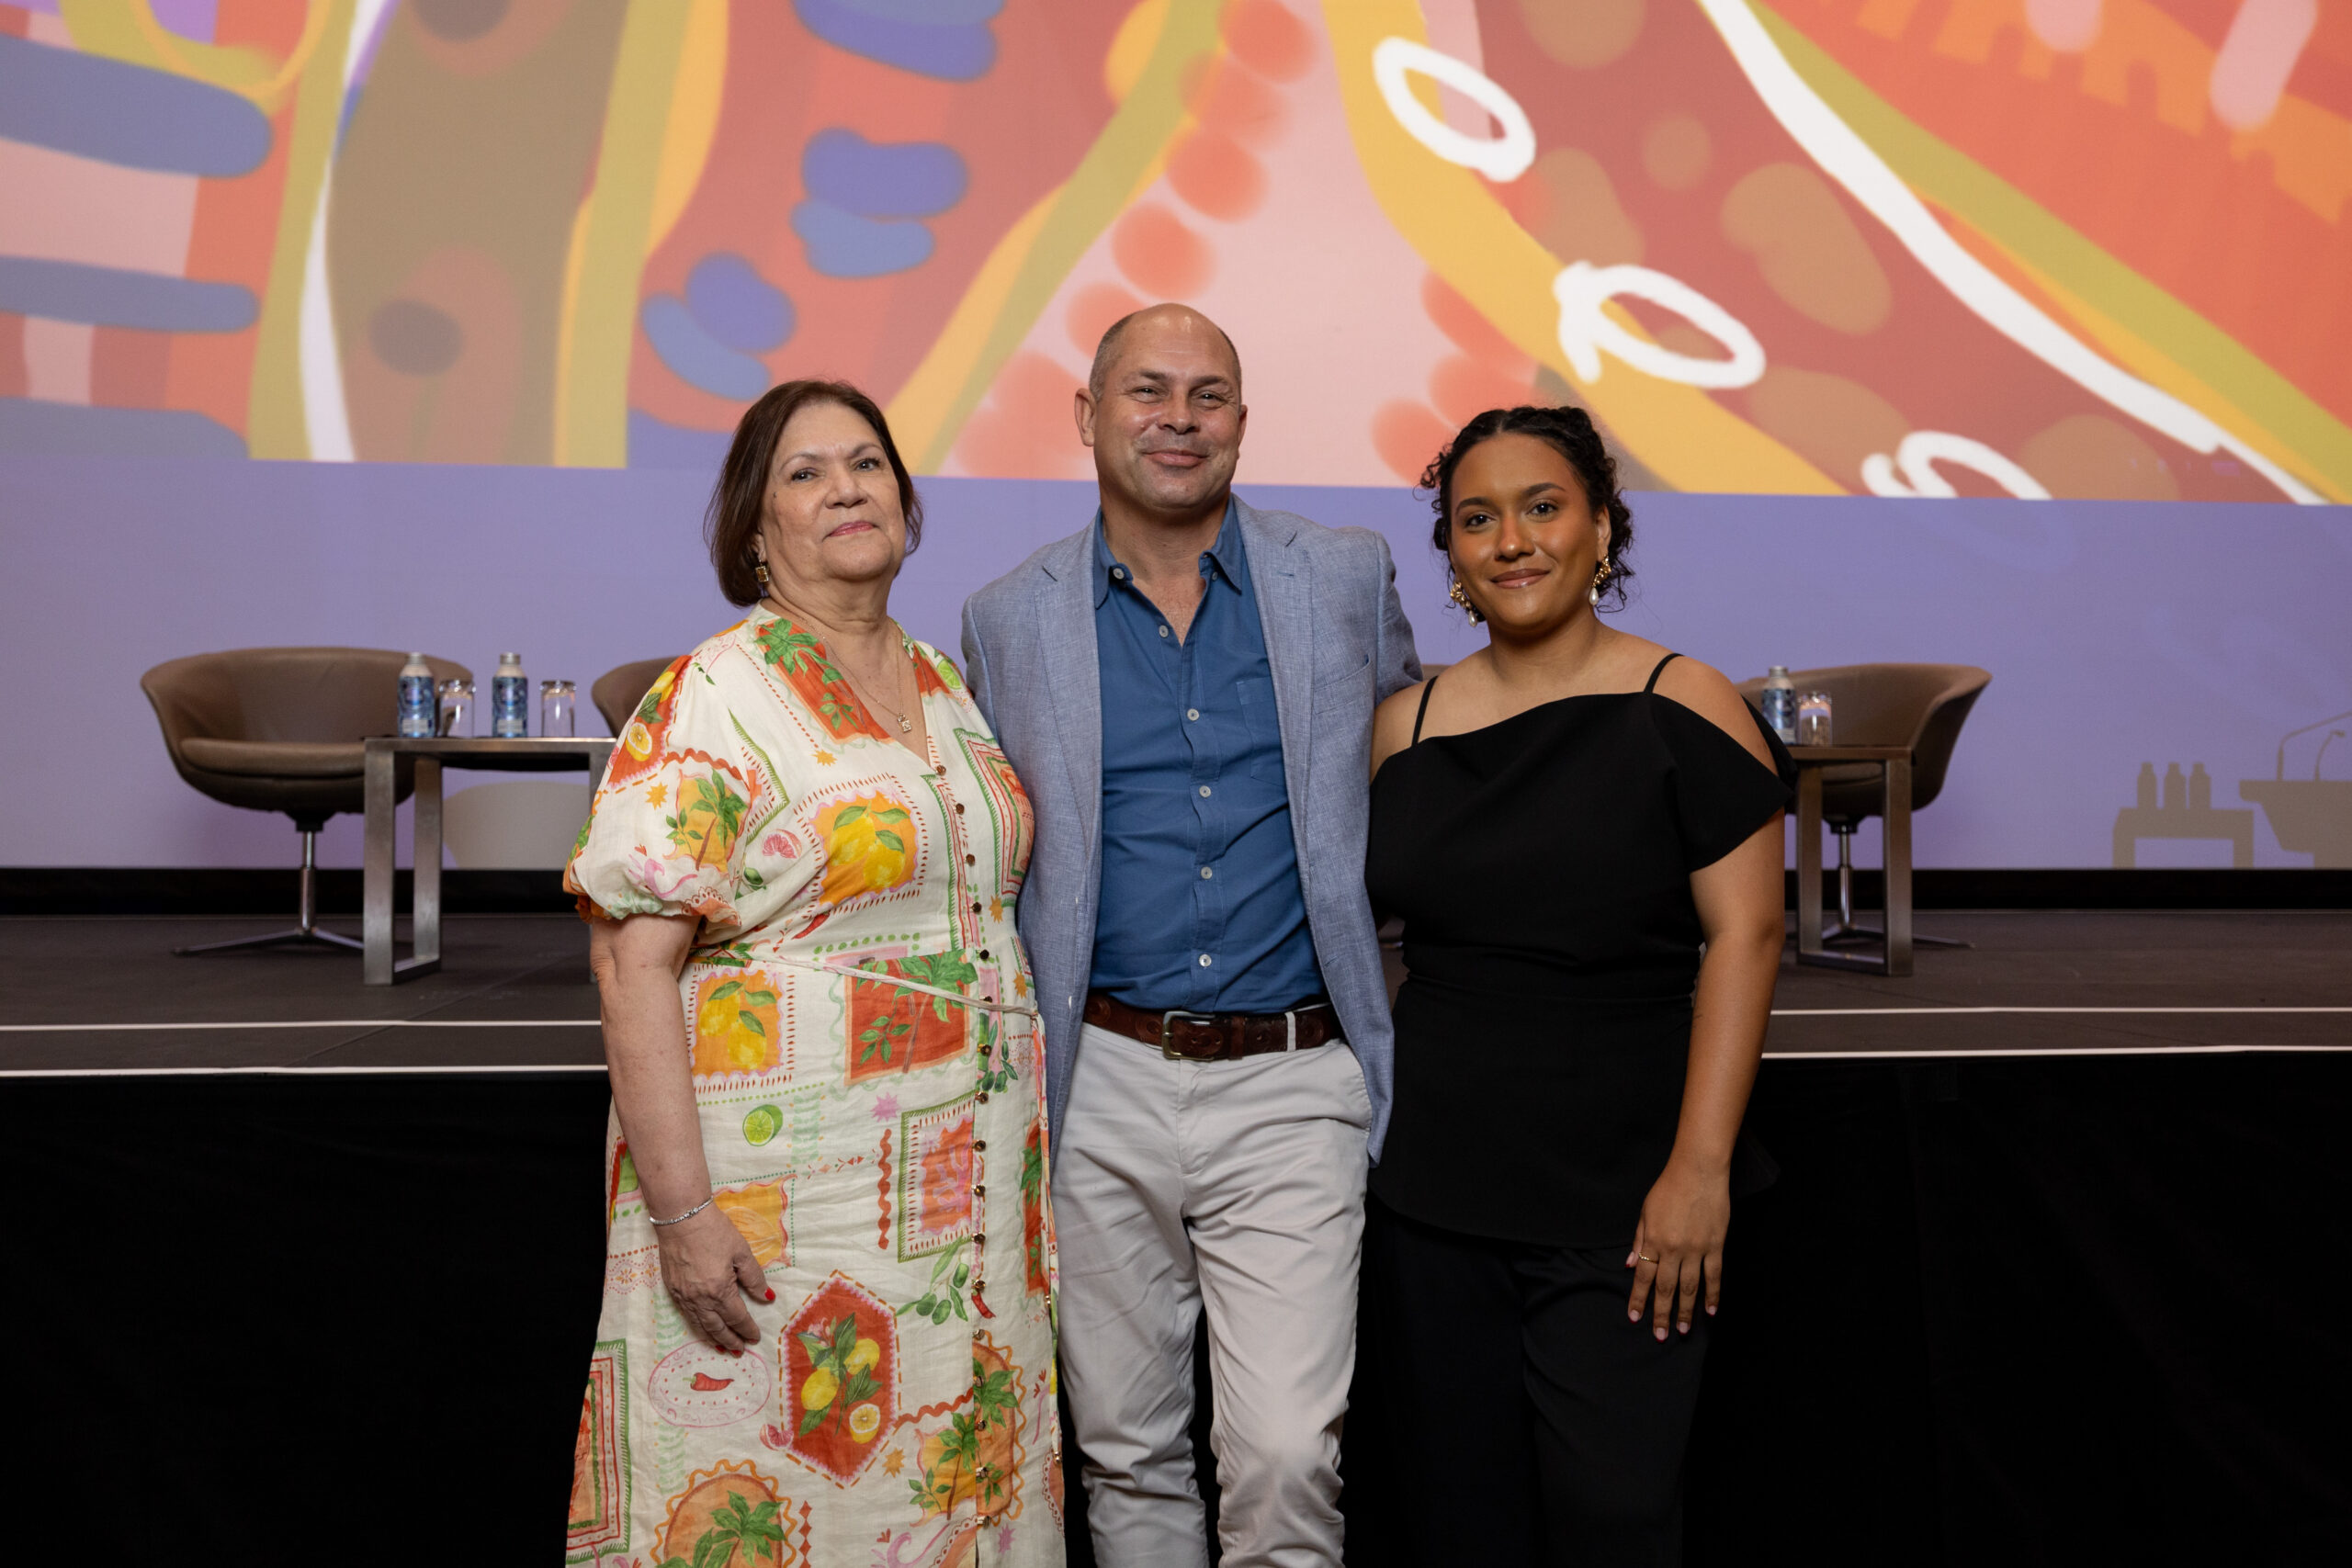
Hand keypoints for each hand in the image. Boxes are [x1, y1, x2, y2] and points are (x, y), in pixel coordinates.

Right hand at [655, 1203, 772, 1353]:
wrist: (681, 1218)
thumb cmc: (714, 1231)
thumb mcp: (741, 1251)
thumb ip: (754, 1278)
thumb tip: (766, 1297)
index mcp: (719, 1290)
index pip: (737, 1317)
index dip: (747, 1329)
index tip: (755, 1337)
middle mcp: (699, 1299)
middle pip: (717, 1328)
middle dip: (731, 1340)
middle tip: (741, 1349)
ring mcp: (683, 1296)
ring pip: (699, 1325)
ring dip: (713, 1338)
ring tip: (724, 1347)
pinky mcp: (672, 1290)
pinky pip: (686, 1315)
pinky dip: (697, 1326)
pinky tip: (703, 1327)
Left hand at [1627, 1158, 1730, 1341]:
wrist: (1698, 1171)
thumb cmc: (1668, 1188)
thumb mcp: (1646, 1211)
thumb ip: (1639, 1240)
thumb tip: (1631, 1265)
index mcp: (1654, 1241)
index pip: (1644, 1277)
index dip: (1639, 1299)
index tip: (1635, 1318)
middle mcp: (1674, 1249)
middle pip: (1666, 1288)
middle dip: (1661, 1314)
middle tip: (1660, 1335)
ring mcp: (1696, 1249)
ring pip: (1690, 1288)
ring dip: (1685, 1311)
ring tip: (1682, 1330)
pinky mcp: (1716, 1246)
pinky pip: (1714, 1276)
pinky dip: (1713, 1295)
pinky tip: (1711, 1311)